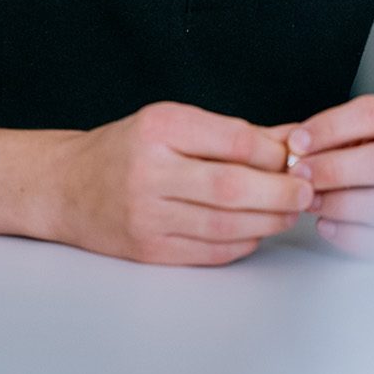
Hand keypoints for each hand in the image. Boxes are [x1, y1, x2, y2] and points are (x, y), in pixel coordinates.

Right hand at [52, 101, 313, 265]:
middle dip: (279, 191)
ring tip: (289, 211)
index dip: (272, 152)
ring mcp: (147, 216)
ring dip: (267, 220)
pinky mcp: (149, 250)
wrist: (67, 187)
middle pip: (231, 187)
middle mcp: (149, 172)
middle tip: (306, 190)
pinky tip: (257, 230)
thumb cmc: (126, 149)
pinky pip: (209, 250)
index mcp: (158, 129)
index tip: (294, 156)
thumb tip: (290, 140)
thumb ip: (229, 133)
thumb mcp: (171, 122)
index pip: (232, 141)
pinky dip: (241, 242)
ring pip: (224, 224)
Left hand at [283, 93, 373, 258]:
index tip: (298, 142)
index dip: (331, 128)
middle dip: (334, 170)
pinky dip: (352, 237)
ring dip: (339, 205)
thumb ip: (338, 131)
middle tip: (300, 175)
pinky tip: (328, 225)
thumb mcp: (372, 124)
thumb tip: (298, 149)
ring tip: (310, 200)